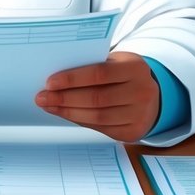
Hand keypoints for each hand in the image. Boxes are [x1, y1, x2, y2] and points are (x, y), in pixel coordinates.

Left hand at [35, 51, 160, 142]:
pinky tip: (66, 114)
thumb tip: (56, 79)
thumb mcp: (115, 62)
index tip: (49, 82)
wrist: (152, 96)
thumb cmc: (124, 75)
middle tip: (42, 97)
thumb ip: (92, 66)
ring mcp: (139, 114)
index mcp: (135, 68)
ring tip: (49, 106)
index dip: (72, 79)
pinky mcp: (133, 132)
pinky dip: (80, 121)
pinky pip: (100, 129)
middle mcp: (141, 91)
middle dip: (65, 99)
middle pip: (97, 99)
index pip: (100, 74)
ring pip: (97, 117)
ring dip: (68, 113)